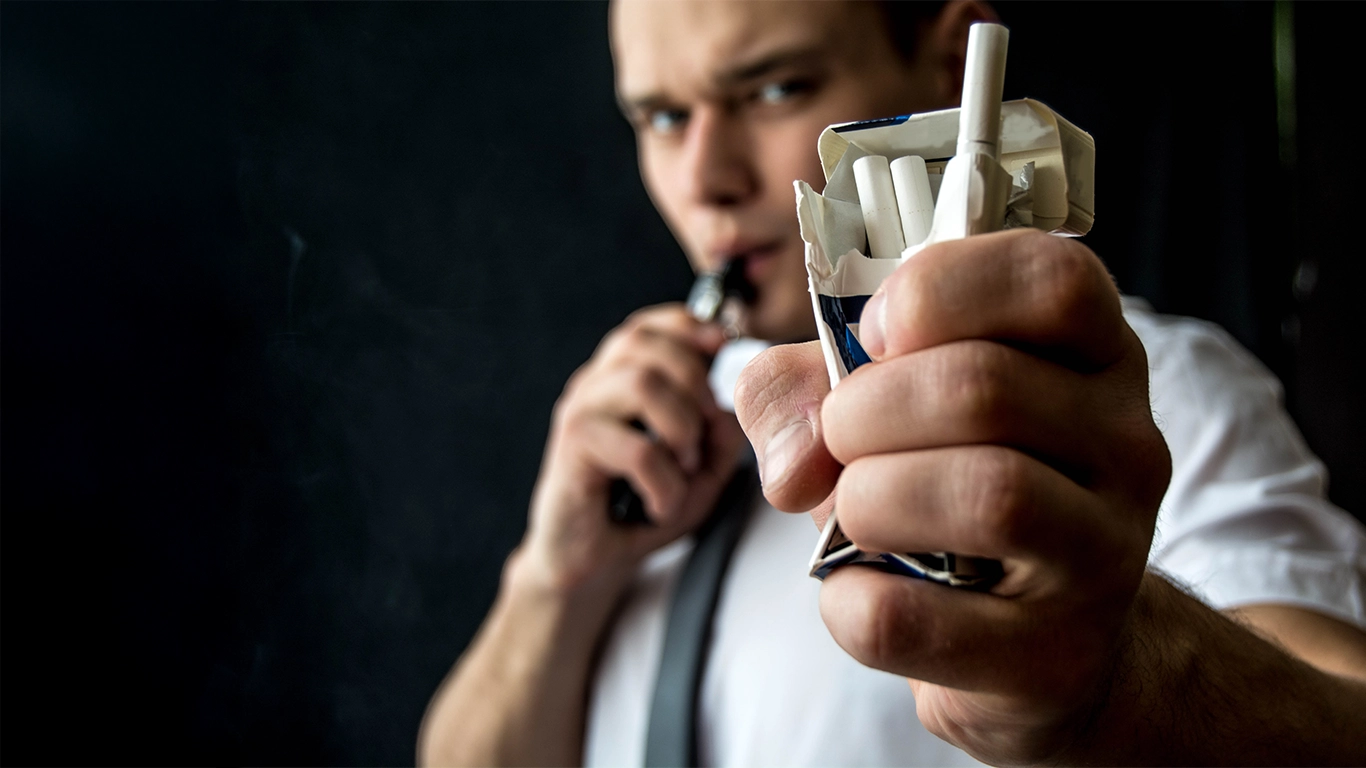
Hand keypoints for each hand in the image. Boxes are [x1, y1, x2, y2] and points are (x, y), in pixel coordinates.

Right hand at [522, 304, 744, 598]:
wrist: (588, 564)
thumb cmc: (637, 512)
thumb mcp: (698, 472)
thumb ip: (720, 437)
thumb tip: (726, 411)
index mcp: (620, 378)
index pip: (648, 326)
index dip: (686, 327)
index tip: (720, 349)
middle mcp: (595, 387)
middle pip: (646, 344)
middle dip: (694, 385)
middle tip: (702, 437)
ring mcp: (579, 414)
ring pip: (641, 385)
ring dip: (681, 431)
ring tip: (682, 470)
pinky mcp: (571, 452)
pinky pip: (638, 451)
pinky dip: (666, 484)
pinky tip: (661, 504)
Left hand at [735, 230, 1170, 763]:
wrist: (1039, 649)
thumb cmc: (946, 491)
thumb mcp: (875, 408)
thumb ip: (801, 388)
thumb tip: (795, 460)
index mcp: (1091, 353)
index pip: (1051, 278)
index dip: (938, 291)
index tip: (875, 334)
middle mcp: (1125, 443)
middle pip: (984, 386)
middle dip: (864, 410)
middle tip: (840, 438)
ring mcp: (1105, 554)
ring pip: (986, 493)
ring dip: (868, 497)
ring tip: (852, 509)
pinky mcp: (1055, 654)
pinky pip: (911, 619)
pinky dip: (847, 602)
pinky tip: (857, 589)